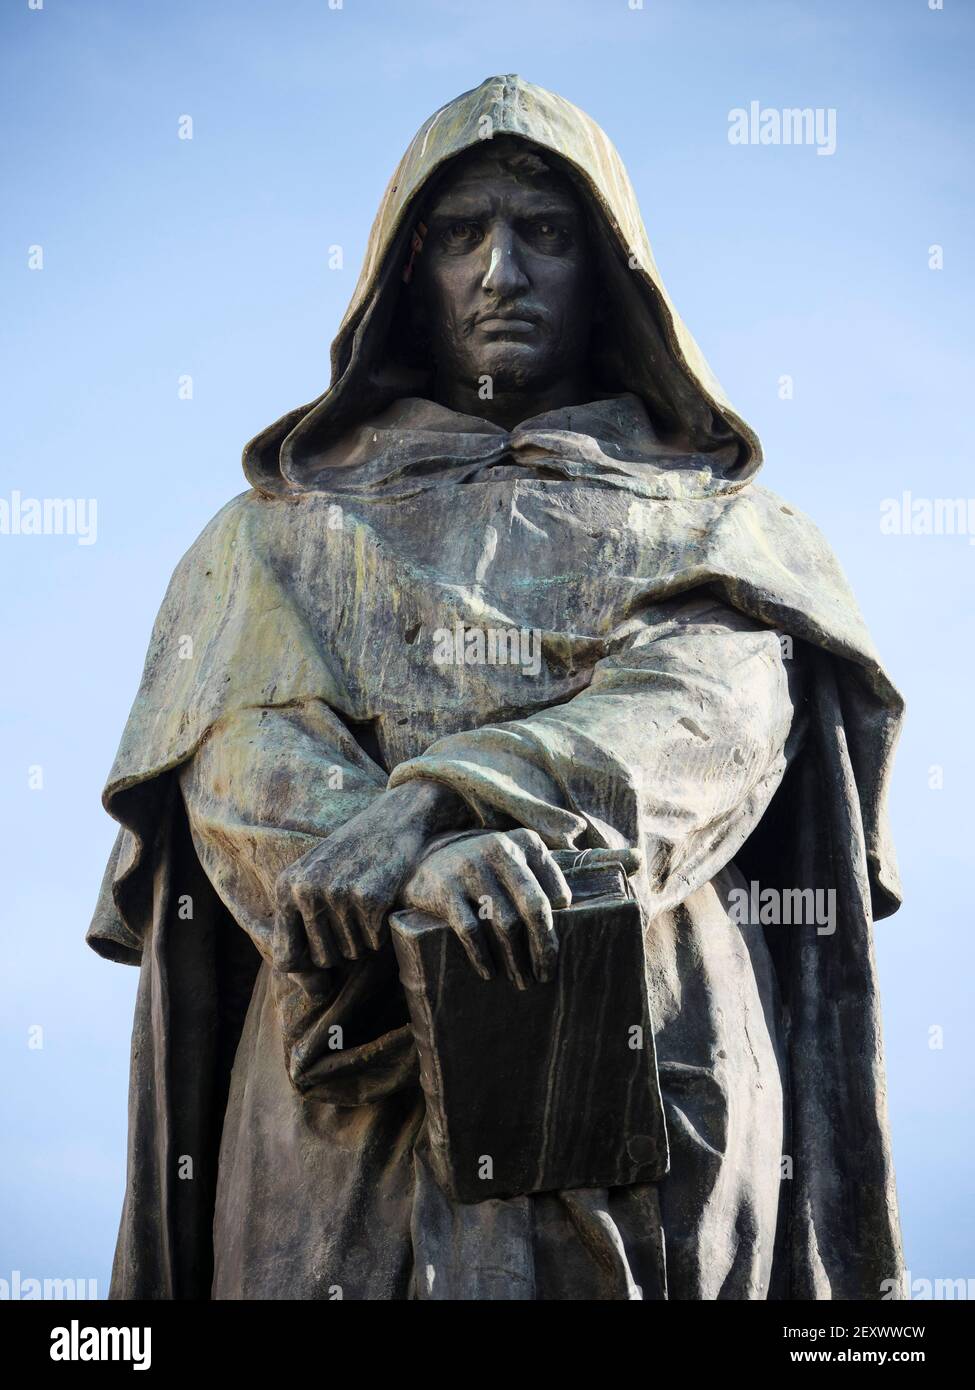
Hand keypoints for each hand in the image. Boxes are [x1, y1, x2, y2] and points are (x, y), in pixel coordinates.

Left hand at [272, 780, 466, 971]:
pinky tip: (382, 902)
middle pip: (323, 959)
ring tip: (366, 905)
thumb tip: (313, 994)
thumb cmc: (352, 855)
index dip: (306, 973)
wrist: (392, 819)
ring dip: (363, 939)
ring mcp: (337, 895)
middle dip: (340, 949)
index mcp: (286, 888)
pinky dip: (381, 931)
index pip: (286, 957)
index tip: (322, 973)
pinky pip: (374, 941)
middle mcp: (306, 892)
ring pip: (351, 953)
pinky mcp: (369, 898)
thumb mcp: (315, 881)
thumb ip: (303, 929)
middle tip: (352, 920)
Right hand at [398, 828, 571, 986]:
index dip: (558, 929)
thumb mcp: (514, 860)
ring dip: (515, 959)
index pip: (555, 892)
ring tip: (520, 981)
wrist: (427, 863)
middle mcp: (500, 849)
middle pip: (534, 908)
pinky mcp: (446, 888)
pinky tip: (489, 972)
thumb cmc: (484, 870)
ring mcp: (471, 867)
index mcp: (525, 843)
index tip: (556, 954)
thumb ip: (542, 878)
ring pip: (505, 923)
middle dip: (543, 948)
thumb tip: (573, 916)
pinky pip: (471, 930)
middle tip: (544, 976)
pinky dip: (482, 955)